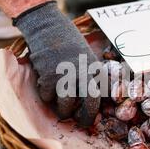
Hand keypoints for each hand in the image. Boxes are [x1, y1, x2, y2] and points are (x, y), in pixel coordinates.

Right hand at [14, 1, 100, 127]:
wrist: (47, 26)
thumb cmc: (67, 42)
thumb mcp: (85, 56)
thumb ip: (88, 75)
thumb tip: (89, 100)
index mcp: (96, 68)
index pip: (104, 95)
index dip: (99, 109)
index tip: (94, 116)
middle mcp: (85, 73)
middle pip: (90, 104)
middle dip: (85, 118)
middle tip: (79, 122)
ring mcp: (68, 76)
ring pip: (66, 105)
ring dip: (62, 111)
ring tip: (60, 110)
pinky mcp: (50, 77)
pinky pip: (48, 97)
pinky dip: (45, 95)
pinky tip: (45, 84)